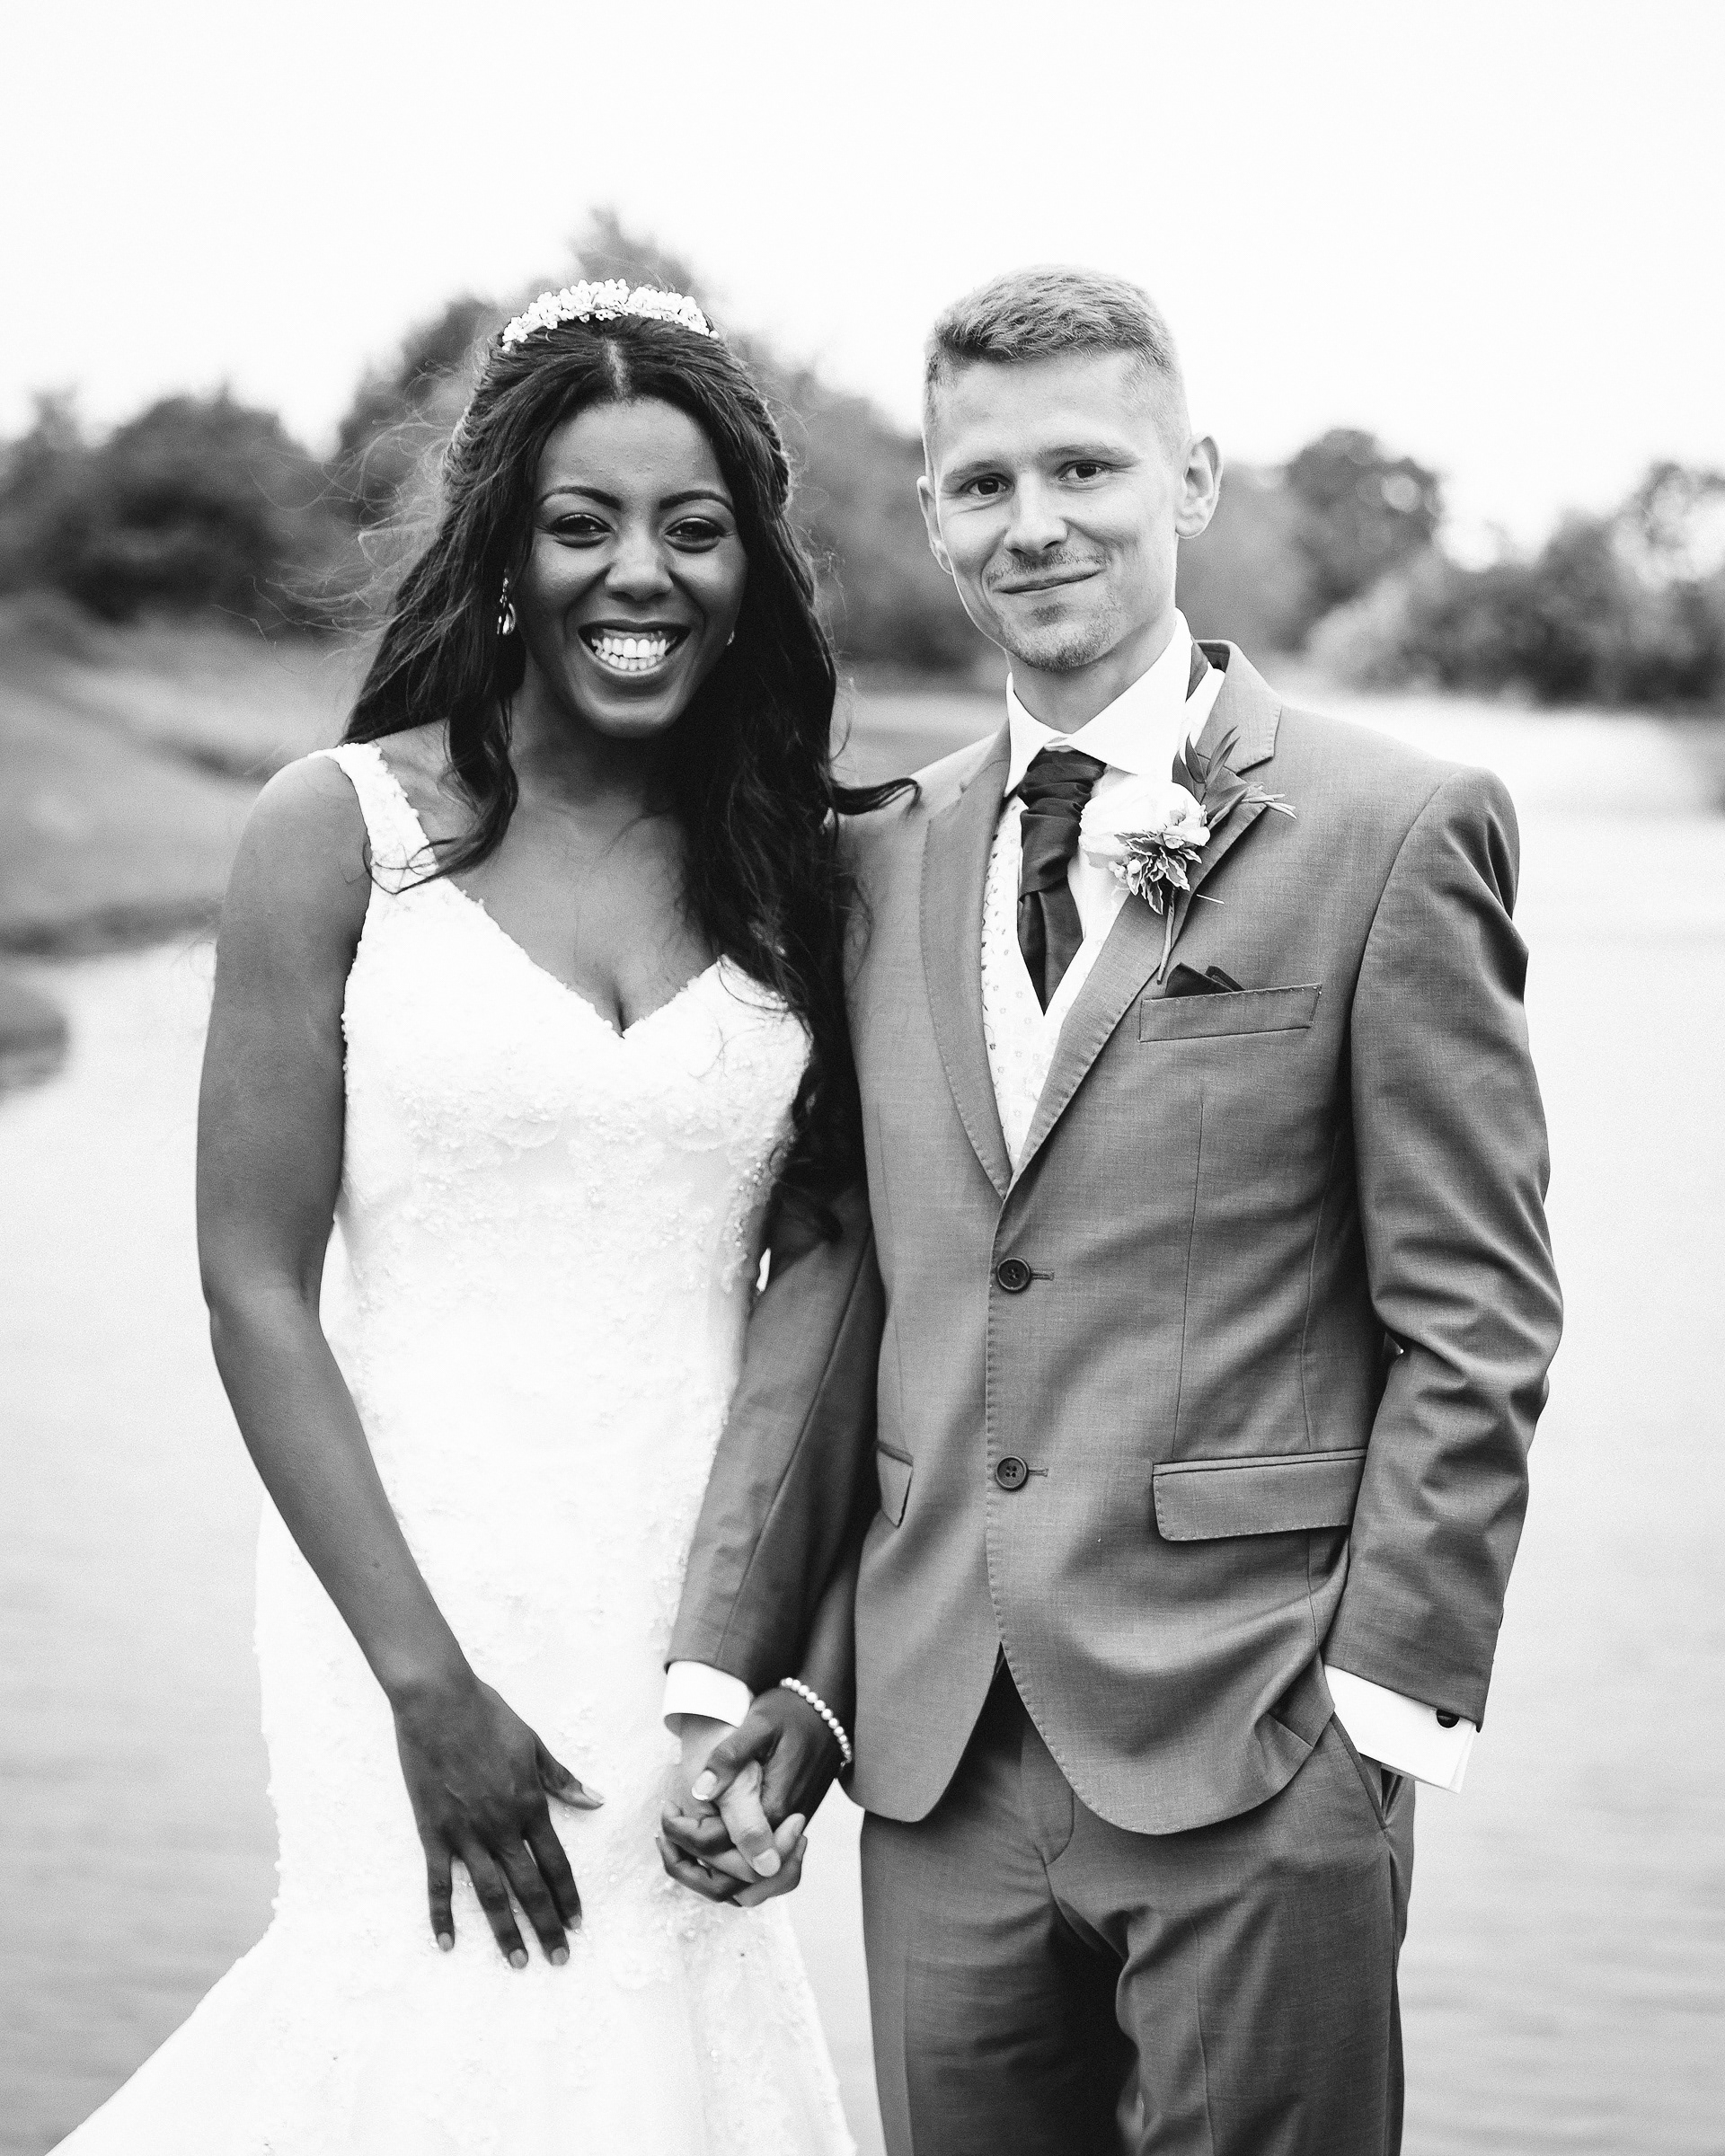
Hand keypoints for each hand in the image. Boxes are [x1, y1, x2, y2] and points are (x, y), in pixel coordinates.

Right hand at [391, 1670, 600, 1963]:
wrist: (438, 1702)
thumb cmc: (489, 1716)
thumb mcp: (533, 1745)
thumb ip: (562, 1779)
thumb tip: (596, 1801)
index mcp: (529, 1805)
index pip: (555, 1862)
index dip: (568, 1895)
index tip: (578, 1923)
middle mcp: (501, 1826)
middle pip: (529, 1887)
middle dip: (546, 1926)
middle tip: (559, 1959)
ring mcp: (465, 1833)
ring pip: (490, 1894)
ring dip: (506, 1931)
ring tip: (518, 1962)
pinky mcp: (434, 1833)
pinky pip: (438, 1883)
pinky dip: (442, 1915)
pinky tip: (448, 1944)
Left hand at [658, 1688, 841, 1905]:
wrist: (830, 1710)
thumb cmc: (791, 1714)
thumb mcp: (759, 1725)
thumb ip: (730, 1758)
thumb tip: (700, 1791)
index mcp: (772, 1808)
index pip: (721, 1848)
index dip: (685, 1836)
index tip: (668, 1807)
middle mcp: (784, 1832)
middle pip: (735, 1882)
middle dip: (693, 1868)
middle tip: (666, 1834)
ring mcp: (790, 1837)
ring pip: (752, 1889)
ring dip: (715, 1878)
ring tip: (683, 1848)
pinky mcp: (791, 1834)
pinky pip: (764, 1878)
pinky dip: (735, 1875)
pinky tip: (711, 1849)